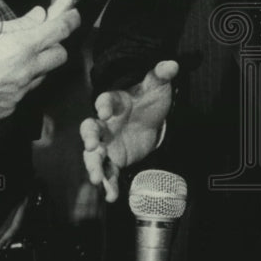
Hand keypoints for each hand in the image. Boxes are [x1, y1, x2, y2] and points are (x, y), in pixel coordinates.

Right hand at [0, 6, 79, 125]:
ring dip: (35, 66)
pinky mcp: (9, 108)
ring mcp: (18, 93)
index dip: (70, 20)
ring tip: (9, 61)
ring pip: (42, 76)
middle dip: (54, 45)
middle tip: (40, 39)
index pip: (59, 31)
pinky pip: (24, 93)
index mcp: (19, 48)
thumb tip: (37, 16)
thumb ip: (17, 25)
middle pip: (60, 56)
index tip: (73, 16)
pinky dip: (18, 84)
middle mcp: (24, 72)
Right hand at [80, 60, 177, 201]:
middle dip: (88, 138)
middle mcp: (105, 123)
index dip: (103, 105)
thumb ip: (161, 74)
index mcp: (114, 102)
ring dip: (94, 166)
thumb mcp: (157, 85)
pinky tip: (112, 196)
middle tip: (91, 146)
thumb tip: (172, 64)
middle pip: (90, 129)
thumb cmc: (149, 99)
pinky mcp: (113, 159)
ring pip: (94, 155)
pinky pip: (108, 172)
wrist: (152, 120)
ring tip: (97, 179)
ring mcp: (106, 143)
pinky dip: (109, 184)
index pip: (104, 100)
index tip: (104, 111)